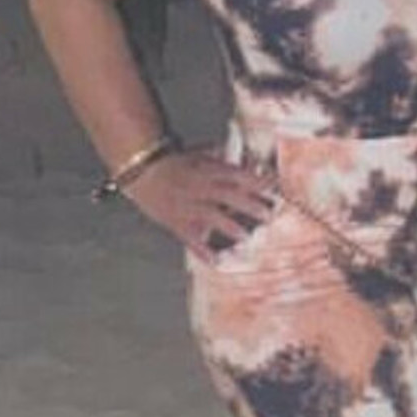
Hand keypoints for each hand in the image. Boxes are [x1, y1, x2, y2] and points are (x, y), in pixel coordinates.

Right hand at [122, 147, 275, 260]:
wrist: (142, 173)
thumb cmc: (174, 164)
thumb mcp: (199, 155)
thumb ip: (222, 159)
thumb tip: (247, 160)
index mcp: (206, 171)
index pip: (235, 175)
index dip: (256, 182)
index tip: (274, 188)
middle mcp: (199, 188)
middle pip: (227, 195)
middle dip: (249, 205)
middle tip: (268, 215)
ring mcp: (187, 206)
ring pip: (210, 216)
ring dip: (229, 226)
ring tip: (246, 236)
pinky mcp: (176, 223)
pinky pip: (190, 238)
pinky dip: (202, 251)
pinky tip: (216, 261)